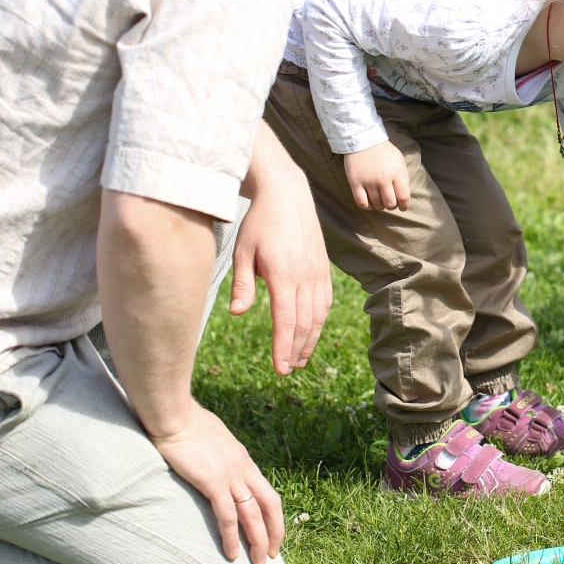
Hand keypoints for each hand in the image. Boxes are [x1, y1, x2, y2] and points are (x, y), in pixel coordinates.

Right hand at [150, 404, 284, 563]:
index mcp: (243, 460)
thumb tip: (214, 460)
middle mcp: (243, 469)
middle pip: (269, 505)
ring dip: (257, 541)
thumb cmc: (187, 422)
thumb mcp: (213, 438)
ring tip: (258, 563)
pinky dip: (232, 537)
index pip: (267, 492)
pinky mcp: (212, 482)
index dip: (273, 515)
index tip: (273, 532)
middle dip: (274, 532)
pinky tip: (231, 554)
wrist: (174, 415)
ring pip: (252, 515)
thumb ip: (218, 453)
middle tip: (273, 555)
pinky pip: (227, 516)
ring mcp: (230, 476)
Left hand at [232, 163, 333, 376]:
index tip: (280, 369)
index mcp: (284, 275)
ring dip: (310, 339)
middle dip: (296, 350)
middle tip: (288, 369)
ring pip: (319, 315)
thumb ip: (243, 284)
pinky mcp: (323, 267)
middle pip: (305, 323)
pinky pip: (325, 300)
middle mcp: (305, 276)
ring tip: (300, 358)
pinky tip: (312, 330)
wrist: (286, 194)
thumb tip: (238, 313)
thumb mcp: (243, 251)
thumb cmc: (258, 222)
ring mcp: (318, 271)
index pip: (286, 321)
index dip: (283, 348)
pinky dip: (319, 320)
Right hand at [343, 141, 409, 210]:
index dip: (404, 205)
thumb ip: (404, 177)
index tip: (403, 207)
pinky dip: (367, 206)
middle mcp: (383, 179)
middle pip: (390, 203)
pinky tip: (369, 203)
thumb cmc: (383, 150)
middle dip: (392, 206)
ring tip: (379, 200)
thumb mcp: (399, 160)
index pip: (403, 197)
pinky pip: (362, 202)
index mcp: (396, 173)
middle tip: (389, 202)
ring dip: (380, 206)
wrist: (362, 139)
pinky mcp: (355, 182)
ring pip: (376, 204)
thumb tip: (404, 195)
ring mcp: (368, 181)